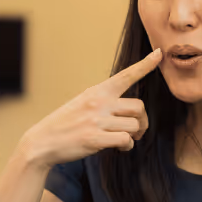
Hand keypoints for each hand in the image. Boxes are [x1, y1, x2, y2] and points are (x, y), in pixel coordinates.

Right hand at [23, 49, 162, 166]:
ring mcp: (96, 121)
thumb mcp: (82, 103)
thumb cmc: (64, 124)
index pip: (125, 75)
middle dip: (143, 120)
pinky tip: (119, 148)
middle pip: (138, 106)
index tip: (159, 53)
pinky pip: (125, 140)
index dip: (145, 65)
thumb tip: (127, 113)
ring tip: (125, 140)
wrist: (42, 142)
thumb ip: (103, 102)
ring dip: (134, 136)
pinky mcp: (94, 139)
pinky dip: (126, 146)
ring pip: (134, 125)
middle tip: (137, 130)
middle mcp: (98, 103)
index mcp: (96, 92)